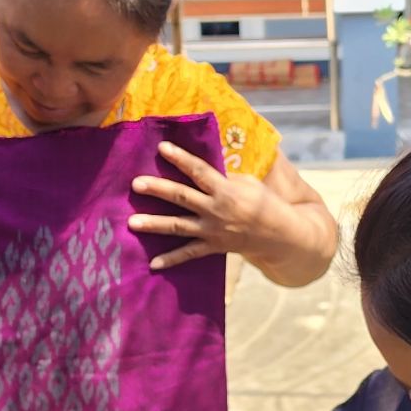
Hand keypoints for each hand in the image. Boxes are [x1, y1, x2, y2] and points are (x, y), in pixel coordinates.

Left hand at [129, 141, 284, 271]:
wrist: (279, 235)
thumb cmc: (263, 202)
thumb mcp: (247, 183)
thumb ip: (223, 177)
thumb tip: (198, 168)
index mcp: (225, 189)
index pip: (198, 171)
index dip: (180, 158)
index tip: (161, 147)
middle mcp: (215, 210)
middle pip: (182, 197)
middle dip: (158, 189)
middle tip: (135, 183)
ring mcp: (212, 230)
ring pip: (178, 226)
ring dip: (154, 224)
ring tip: (131, 222)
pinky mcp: (212, 247)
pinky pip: (189, 254)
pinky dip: (171, 259)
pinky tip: (153, 263)